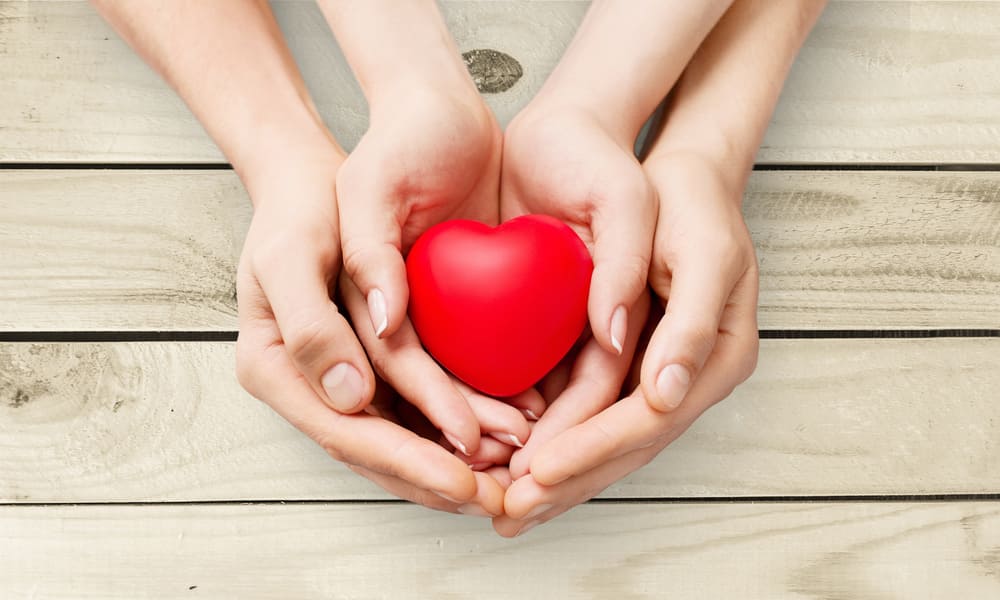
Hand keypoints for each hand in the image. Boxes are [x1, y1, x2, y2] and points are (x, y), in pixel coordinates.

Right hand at [234, 141, 502, 514]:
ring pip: (407, 435)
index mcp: (277, 370)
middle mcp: (313, 385)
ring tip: (515, 474)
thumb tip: (350, 397)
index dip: (407, 462)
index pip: (347, 433)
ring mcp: (347, 378)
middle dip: (441, 479)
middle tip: (500, 500)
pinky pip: (421, 405)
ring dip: (460, 461)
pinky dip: (462, 422)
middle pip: (379, 450)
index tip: (463, 482)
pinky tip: (505, 432)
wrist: (316, 180)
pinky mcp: (379, 362)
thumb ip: (311, 326)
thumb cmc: (299, 208)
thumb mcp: (290, 254)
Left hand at [493, 153, 759, 535]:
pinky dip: (550, 439)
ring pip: (601, 438)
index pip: (649, 422)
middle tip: (510, 514)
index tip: (540, 472)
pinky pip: (585, 411)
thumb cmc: (694, 206)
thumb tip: (666, 392)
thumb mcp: (704, 252)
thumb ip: (690, 322)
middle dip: (567, 482)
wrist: (674, 178)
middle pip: (624, 447)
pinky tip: (511, 459)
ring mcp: (651, 373)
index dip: (594, 450)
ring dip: (555, 477)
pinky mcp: (620, 360)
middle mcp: (683, 377)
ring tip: (504, 508)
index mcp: (714, 360)